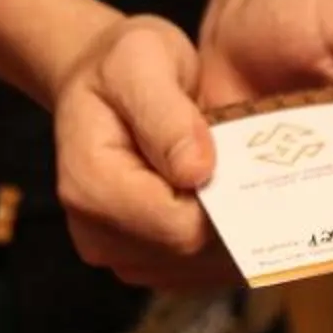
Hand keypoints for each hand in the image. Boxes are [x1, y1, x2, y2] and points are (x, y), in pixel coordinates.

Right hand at [51, 13, 229, 288]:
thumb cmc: (123, 64)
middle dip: (228, 213)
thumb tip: (198, 170)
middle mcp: (96, 233)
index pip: (179, 228)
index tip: (238, 158)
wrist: (104, 80)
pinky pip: (196, 271)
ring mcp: (116, 253)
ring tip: (230, 177)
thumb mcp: (142, 61)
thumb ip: (166, 115)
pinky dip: (221, 242)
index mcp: (91, 186)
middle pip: (191, 253)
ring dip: (229, 229)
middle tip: (242, 163)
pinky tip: (224, 199)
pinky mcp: (139, 262)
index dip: (221, 200)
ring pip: (199, 268)